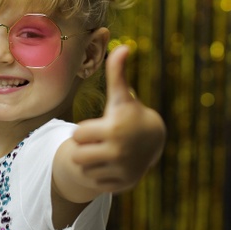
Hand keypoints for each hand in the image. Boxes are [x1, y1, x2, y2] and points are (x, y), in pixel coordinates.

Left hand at [72, 45, 165, 192]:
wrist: (154, 140)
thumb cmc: (130, 114)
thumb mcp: (122, 95)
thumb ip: (117, 73)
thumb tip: (122, 46)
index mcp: (112, 130)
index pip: (76, 135)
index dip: (84, 130)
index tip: (98, 127)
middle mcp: (117, 152)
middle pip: (77, 154)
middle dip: (84, 147)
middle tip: (98, 141)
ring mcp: (120, 170)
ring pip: (85, 169)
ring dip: (90, 161)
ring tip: (103, 152)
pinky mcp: (122, 183)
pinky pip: (95, 181)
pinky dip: (100, 174)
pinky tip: (110, 164)